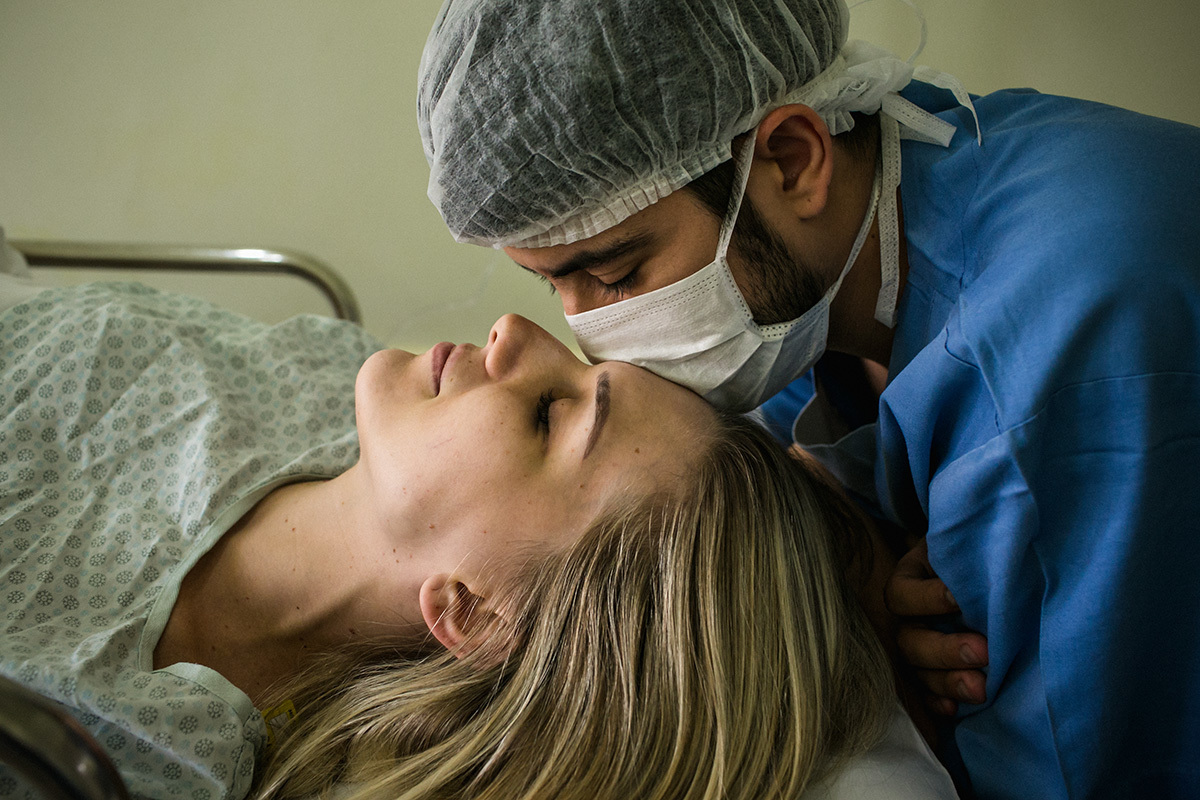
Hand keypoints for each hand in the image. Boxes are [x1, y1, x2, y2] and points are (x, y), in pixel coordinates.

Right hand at [886, 539, 987, 716]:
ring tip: (981, 689)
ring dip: (947, 681)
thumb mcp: (965, 545)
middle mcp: (905, 619)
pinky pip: (925, 694)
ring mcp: (916, 647)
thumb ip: (966, 554)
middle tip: (983, 651)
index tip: (960, 599)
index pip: (903, 595)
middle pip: (910, 641)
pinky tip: (955, 710)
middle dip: (945, 649)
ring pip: (917, 671)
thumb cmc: (975, 555)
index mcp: (907, 580)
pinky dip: (938, 702)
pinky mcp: (930, 672)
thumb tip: (984, 564)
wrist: (986, 571)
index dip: (928, 599)